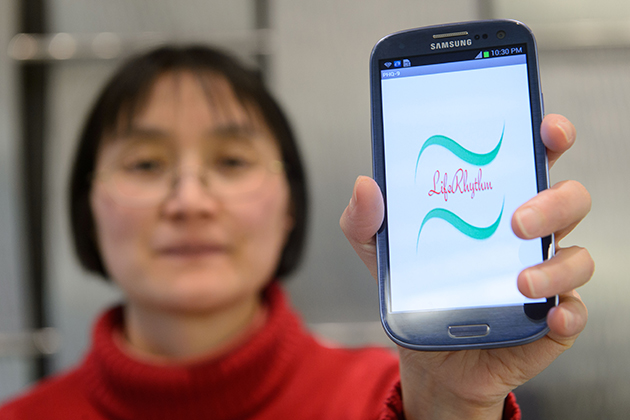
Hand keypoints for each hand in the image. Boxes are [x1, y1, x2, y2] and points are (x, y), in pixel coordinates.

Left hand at [340, 114, 593, 419]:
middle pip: (567, 199)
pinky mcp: (549, 320)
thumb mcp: (378, 249)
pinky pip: (575, 311)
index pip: (532, 158)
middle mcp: (527, 234)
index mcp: (494, 203)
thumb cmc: (413, 289)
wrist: (425, 356)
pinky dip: (568, 311)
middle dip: (553, 202)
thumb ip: (365, 218)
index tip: (548, 130)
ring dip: (556, 265)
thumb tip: (366, 184)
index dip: (549, 137)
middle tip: (516, 221)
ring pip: (577, 255)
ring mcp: (543, 275)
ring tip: (520, 282)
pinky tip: (548, 316)